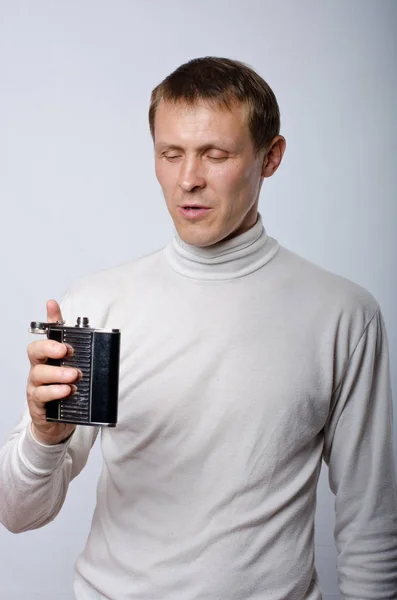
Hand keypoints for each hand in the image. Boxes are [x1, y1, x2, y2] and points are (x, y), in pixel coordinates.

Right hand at [26, 299, 79, 444]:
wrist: (58, 423)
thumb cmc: (68, 392)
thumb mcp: (79, 373)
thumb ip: (88, 358)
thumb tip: (107, 344)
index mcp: (51, 356)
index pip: (49, 333)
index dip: (50, 317)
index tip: (53, 304)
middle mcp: (40, 367)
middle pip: (35, 350)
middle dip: (49, 347)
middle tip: (65, 350)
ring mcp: (36, 385)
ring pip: (39, 373)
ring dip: (57, 373)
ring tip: (74, 376)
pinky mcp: (37, 403)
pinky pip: (42, 395)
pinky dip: (55, 392)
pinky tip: (67, 391)